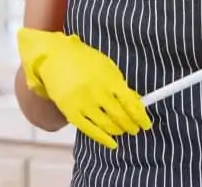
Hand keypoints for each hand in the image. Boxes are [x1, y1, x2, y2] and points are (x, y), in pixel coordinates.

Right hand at [17, 28, 152, 148]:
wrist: (55, 57)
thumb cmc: (85, 61)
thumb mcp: (107, 67)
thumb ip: (121, 85)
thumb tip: (136, 103)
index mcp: (109, 78)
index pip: (130, 102)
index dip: (140, 116)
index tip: (146, 123)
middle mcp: (97, 91)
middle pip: (119, 116)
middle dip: (130, 125)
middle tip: (136, 129)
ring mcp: (83, 102)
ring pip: (106, 124)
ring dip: (118, 131)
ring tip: (124, 131)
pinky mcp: (70, 111)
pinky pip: (89, 130)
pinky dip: (102, 139)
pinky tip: (112, 143)